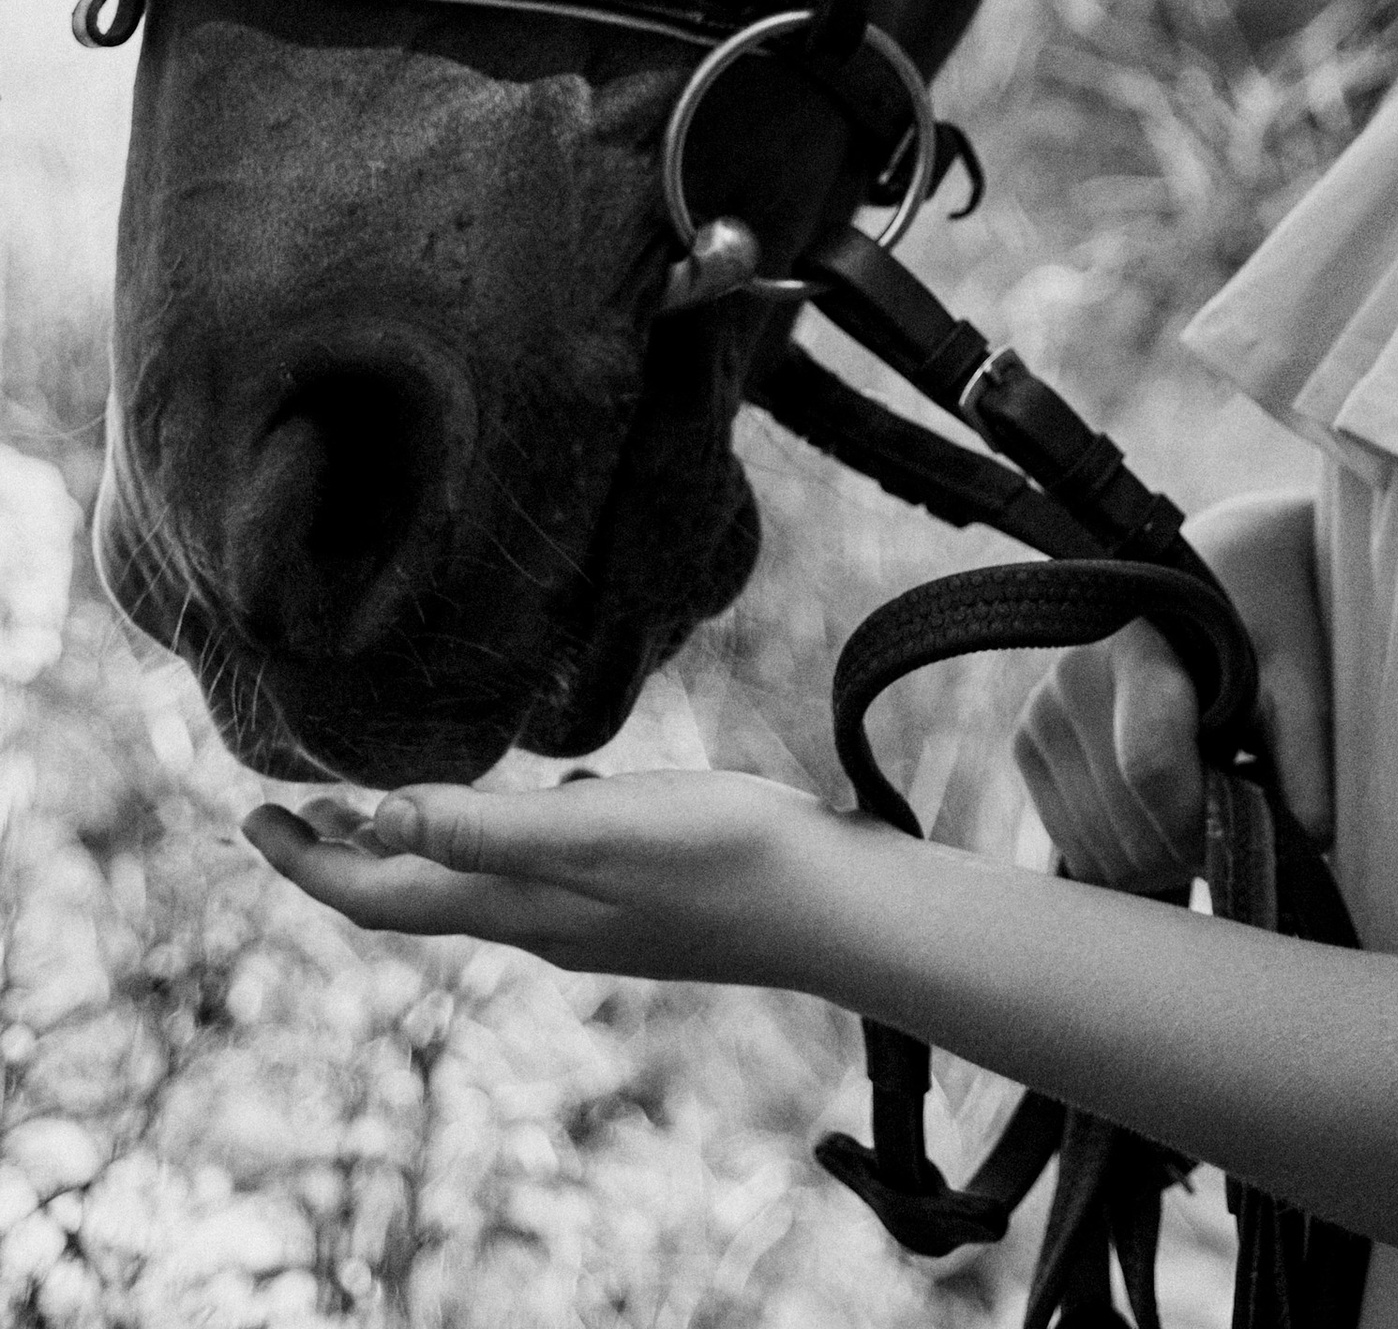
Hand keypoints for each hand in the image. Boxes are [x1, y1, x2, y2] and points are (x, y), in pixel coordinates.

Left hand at [242, 766, 872, 988]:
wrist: (832, 904)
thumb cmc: (720, 857)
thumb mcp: (594, 830)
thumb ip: (488, 827)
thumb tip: (372, 817)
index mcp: (519, 906)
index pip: (381, 895)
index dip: (310, 862)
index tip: (253, 814)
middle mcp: (541, 919)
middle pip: (414, 893)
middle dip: (345, 853)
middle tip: (292, 804)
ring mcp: (591, 911)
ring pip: (475, 879)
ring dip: (418, 840)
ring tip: (387, 793)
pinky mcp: (635, 891)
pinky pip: (538, 864)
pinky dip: (501, 831)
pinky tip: (539, 789)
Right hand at [1013, 488, 1331, 890]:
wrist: (1220, 568)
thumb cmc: (1268, 619)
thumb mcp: (1303, 678)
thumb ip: (1309, 758)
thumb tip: (1308, 842)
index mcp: (1137, 642)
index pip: (1151, 765)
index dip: (1206, 820)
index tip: (1250, 819)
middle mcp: (1070, 676)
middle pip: (1129, 832)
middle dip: (1192, 847)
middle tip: (1235, 806)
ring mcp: (1039, 714)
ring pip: (1102, 857)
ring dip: (1163, 860)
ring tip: (1204, 797)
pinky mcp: (1028, 749)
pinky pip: (1079, 853)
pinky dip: (1130, 856)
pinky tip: (1165, 808)